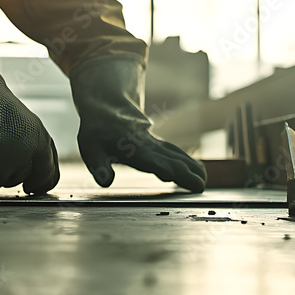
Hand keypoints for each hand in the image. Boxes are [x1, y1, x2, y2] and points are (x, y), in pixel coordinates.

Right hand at [0, 27, 58, 193]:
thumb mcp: (18, 120)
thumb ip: (24, 144)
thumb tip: (26, 174)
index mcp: (39, 138)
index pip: (48, 174)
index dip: (39, 184)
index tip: (31, 189)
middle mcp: (24, 153)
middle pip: (15, 180)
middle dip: (0, 170)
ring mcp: (3, 163)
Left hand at [70, 55, 205, 191]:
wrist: (106, 108)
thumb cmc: (97, 132)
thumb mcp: (91, 149)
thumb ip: (98, 166)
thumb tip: (105, 182)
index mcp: (135, 150)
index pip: (156, 163)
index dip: (170, 171)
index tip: (181, 179)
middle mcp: (149, 147)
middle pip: (172, 161)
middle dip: (187, 173)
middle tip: (201, 187)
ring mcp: (155, 144)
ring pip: (177, 155)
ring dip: (191, 166)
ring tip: (204, 179)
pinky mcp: (156, 143)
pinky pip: (175, 152)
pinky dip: (187, 160)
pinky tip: (195, 169)